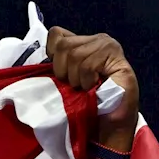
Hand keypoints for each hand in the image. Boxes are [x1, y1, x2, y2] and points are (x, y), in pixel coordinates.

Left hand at [45, 27, 139, 142]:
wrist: (108, 124)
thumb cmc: (85, 103)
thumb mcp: (65, 81)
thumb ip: (57, 64)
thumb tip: (40, 60)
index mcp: (82, 42)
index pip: (56, 34)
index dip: (53, 56)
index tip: (61, 75)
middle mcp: (97, 39)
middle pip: (64, 45)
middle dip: (63, 71)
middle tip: (75, 86)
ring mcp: (109, 46)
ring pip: (75, 55)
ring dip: (76, 79)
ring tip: (86, 88)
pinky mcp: (117, 58)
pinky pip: (87, 66)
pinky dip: (87, 82)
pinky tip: (95, 88)